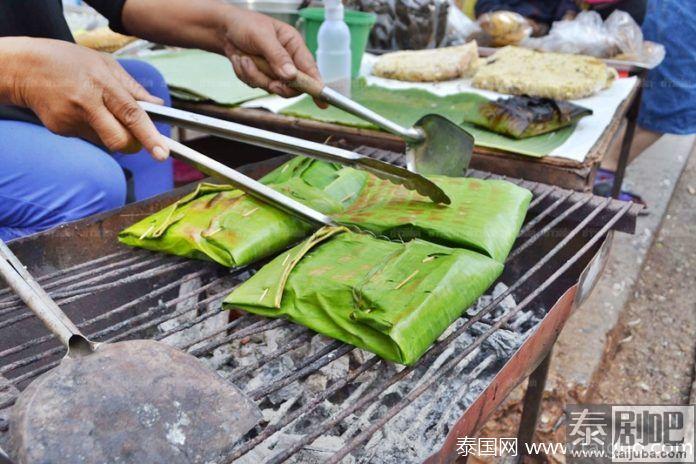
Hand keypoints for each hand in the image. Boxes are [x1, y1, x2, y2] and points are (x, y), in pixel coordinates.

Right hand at [9, 38, 168, 158]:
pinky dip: (92, 128)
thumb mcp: (104, 64)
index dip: (149, 136)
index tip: (162, 153)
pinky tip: (79, 110)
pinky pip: (89, 137)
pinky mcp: (61, 130)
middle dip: (134, 145)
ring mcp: (72, 120)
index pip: (131, 114)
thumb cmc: (68, 62)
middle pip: (119, 140)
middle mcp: (87, 104)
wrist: (23, 67)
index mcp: (102, 84)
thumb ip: (133, 87)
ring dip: (111, 132)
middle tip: (136, 138)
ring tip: (96, 108)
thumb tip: (158, 105)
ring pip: (106, 141)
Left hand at [220, 7, 324, 102]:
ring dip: (254, 75)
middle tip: (268, 81)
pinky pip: (256, 85)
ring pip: (271, 86)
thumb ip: (278, 56)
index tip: (322, 101)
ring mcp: (273, 69)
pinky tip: (240, 60)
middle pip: (292, 85)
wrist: (222, 29)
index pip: (310, 69)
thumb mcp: (262, 37)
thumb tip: (291, 76)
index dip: (316, 85)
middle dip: (275, 83)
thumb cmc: (244, 25)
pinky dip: (245, 74)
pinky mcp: (261, 75)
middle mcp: (287, 58)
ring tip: (243, 58)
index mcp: (293, 44)